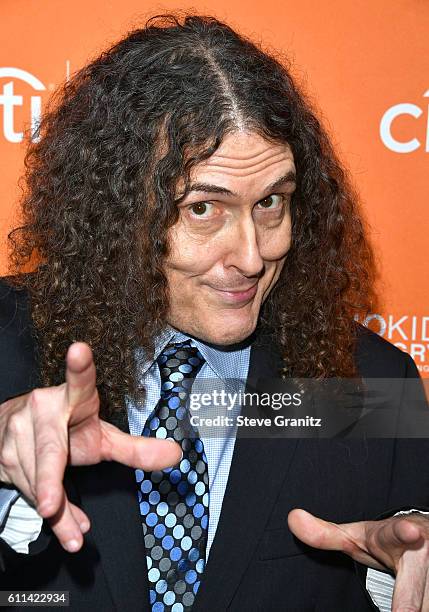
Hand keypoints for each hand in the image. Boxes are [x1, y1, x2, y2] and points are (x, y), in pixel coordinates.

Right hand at [0, 342, 181, 552]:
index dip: (80, 367)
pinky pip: (28, 493)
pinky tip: (67, 528)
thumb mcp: (101, 437)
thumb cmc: (67, 429)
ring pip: (38, 481)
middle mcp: (41, 410)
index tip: (80, 350)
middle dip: (48, 480)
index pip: (79, 382)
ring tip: (76, 532)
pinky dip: (52, 516)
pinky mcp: (3, 458)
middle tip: (50, 505)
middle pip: (49, 450)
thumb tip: (176, 454)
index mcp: (71, 398)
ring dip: (58, 513)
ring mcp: (17, 435)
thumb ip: (135, 448)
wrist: (15, 429)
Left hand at [288, 508, 428, 611]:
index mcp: (398, 535)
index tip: (412, 532)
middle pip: (414, 596)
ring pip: (425, 607)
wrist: (425, 535)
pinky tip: (411, 605)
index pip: (401, 534)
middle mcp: (423, 550)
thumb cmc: (387, 540)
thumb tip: (291, 518)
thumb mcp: (358, 536)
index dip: (406, 533)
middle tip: (401, 611)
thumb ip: (325, 534)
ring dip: (411, 607)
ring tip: (400, 603)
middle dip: (409, 603)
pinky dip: (418, 609)